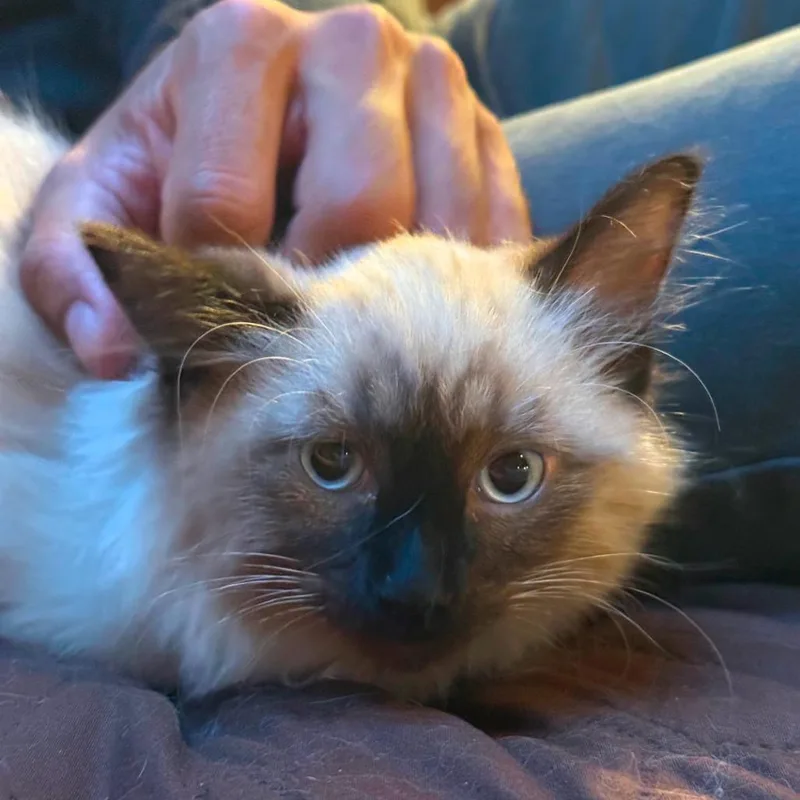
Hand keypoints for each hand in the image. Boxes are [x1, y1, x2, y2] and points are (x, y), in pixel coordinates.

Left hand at [21, 0, 530, 378]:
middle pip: (357, 205)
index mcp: (240, 42)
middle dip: (322, 296)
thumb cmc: (175, 171)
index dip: (214, 287)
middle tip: (299, 330)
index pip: (226, 202)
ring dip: (398, 297)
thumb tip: (118, 350)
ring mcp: (433, 83)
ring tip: (357, 318)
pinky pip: (497, 229)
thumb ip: (71, 274)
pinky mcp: (486, 132)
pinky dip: (466, 286)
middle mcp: (351, 43)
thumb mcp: (98, 208)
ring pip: (440, 223)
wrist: (267, 120)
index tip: (216, 316)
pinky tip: (424, 308)